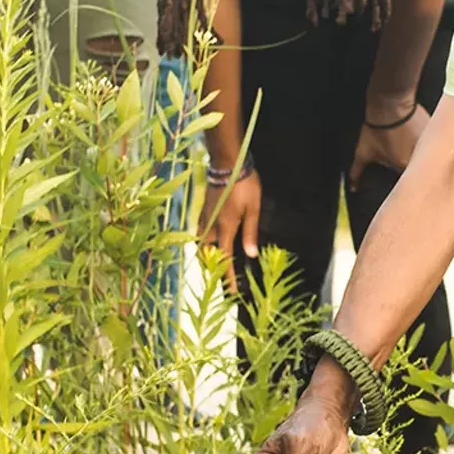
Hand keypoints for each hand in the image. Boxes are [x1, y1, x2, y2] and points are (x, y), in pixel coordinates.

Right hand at [199, 166, 261, 293]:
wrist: (227, 162)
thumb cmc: (244, 185)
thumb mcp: (253, 209)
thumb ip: (250, 233)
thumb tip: (250, 255)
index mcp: (224, 228)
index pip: (224, 258)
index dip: (227, 276)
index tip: (230, 291)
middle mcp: (211, 225)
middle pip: (207, 254)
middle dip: (212, 269)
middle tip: (220, 279)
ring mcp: (205, 216)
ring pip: (201, 243)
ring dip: (206, 256)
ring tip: (214, 264)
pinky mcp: (203, 209)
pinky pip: (200, 231)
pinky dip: (203, 242)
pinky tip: (210, 241)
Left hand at [349, 101, 429, 189]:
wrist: (390, 102)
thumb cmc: (377, 127)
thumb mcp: (364, 151)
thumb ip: (357, 172)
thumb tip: (353, 186)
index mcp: (404, 166)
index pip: (406, 180)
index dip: (401, 178)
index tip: (395, 172)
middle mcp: (420, 157)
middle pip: (418, 169)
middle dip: (410, 167)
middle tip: (400, 158)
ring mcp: (428, 143)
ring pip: (425, 155)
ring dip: (418, 154)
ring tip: (406, 146)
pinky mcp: (433, 131)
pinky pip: (430, 142)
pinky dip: (424, 142)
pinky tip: (414, 136)